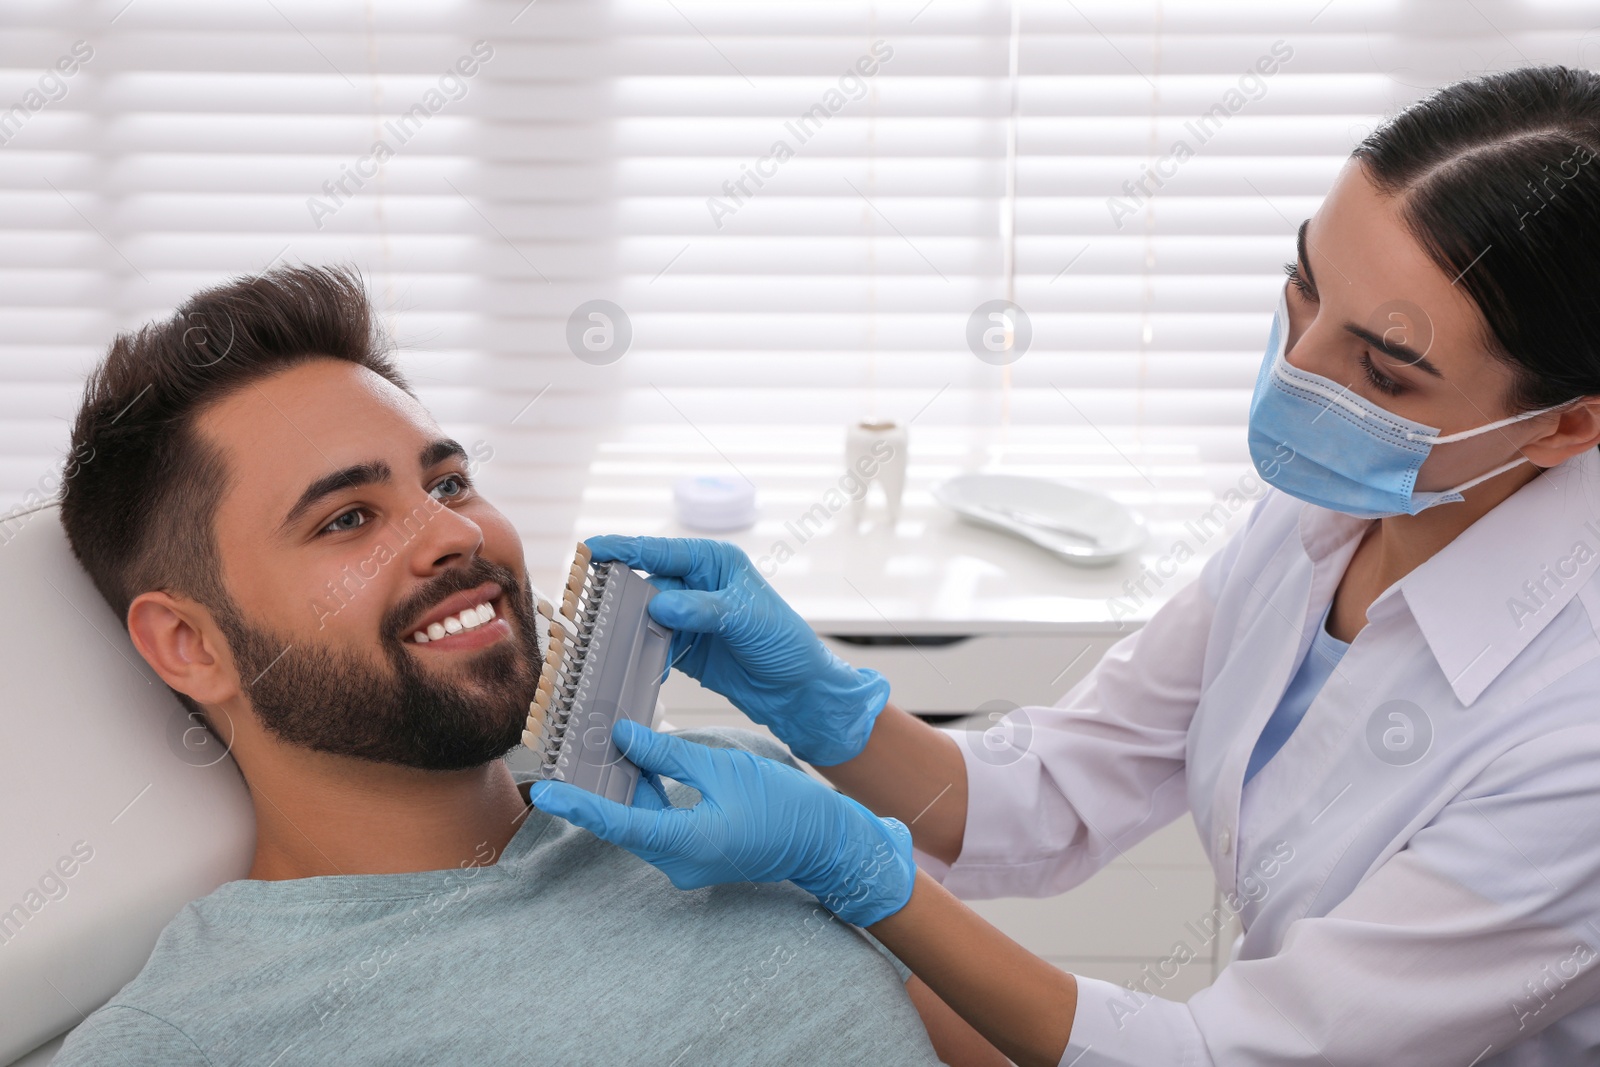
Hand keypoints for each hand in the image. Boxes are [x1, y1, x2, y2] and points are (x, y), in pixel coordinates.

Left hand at [530, 720, 915, 926]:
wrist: (824, 840)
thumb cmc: (783, 805)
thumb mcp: (722, 768)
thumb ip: (669, 754)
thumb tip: (624, 738)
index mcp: (686, 843)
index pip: (618, 824)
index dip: (579, 806)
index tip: (545, 792)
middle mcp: (679, 861)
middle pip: (624, 821)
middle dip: (598, 787)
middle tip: (570, 752)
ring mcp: (687, 862)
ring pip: (640, 821)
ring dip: (624, 788)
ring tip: (602, 747)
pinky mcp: (696, 853)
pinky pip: (659, 824)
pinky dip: (647, 795)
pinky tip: (641, 763)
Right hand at [585, 534, 889, 765]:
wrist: (800, 692)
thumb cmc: (786, 644)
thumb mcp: (746, 619)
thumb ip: (702, 610)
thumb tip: (660, 602)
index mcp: (714, 563)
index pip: (660, 551)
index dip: (622, 549)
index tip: (589, 549)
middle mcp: (697, 585)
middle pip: (644, 581)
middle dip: (614, 591)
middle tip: (583, 601)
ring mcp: (688, 617)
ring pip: (642, 614)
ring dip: (622, 625)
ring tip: (596, 635)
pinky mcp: (685, 647)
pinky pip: (651, 644)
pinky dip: (637, 652)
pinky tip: (625, 662)